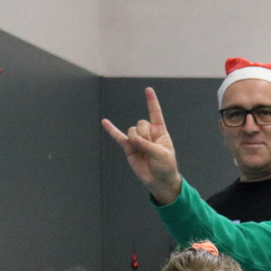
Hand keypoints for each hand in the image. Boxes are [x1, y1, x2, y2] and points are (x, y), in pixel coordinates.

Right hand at [102, 87, 182, 204]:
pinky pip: (118, 137)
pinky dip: (112, 130)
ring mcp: (137, 140)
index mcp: (160, 133)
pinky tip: (104, 122)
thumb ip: (148, 146)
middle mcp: (148, 134)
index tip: (148, 90)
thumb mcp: (162, 155)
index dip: (151, 102)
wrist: (159, 181)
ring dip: (136, 140)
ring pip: (132, 131)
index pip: (155, 114)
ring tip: (142, 151)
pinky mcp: (129, 148)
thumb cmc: (165, 167)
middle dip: (144, 134)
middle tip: (150, 147)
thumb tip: (133, 139)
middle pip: (141, 123)